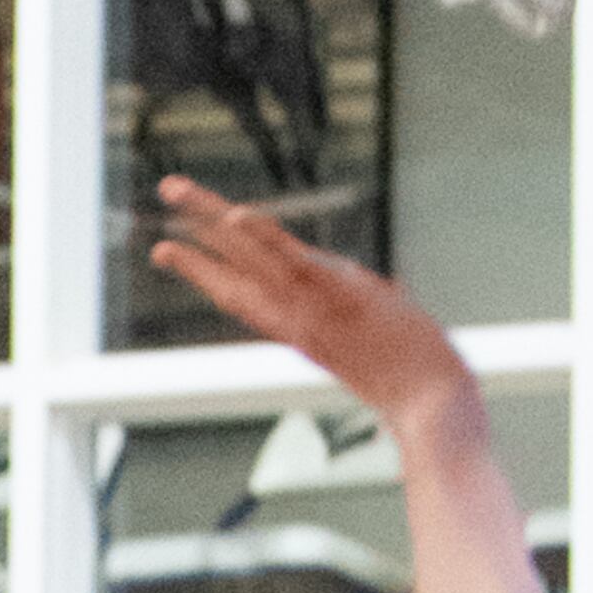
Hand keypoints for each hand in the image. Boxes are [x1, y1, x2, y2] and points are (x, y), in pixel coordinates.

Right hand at [146, 175, 477, 450]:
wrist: (430, 403)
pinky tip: (234, 216)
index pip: (242, 292)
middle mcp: (295, 317)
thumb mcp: (381, 336)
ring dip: (209, 218)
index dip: (206, 268)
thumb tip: (376, 290)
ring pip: (249, 257)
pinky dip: (260, 238)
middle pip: (231, 272)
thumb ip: (367, 310)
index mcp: (300, 327)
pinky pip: (290, 262)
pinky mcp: (337, 295)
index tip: (172, 248)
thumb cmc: (414, 379)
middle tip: (161, 196)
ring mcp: (311, 306)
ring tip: (174, 190)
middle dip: (191, 237)